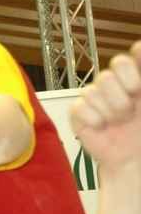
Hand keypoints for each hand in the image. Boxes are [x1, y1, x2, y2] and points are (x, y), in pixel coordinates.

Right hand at [70, 41, 140, 171]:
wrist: (131, 159)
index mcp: (135, 77)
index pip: (135, 54)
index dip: (139, 57)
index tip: (139, 83)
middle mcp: (115, 82)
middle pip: (118, 63)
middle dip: (128, 86)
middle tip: (133, 104)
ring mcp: (95, 95)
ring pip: (99, 88)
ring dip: (114, 110)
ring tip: (119, 121)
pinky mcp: (78, 111)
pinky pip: (82, 107)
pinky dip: (96, 120)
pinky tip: (103, 127)